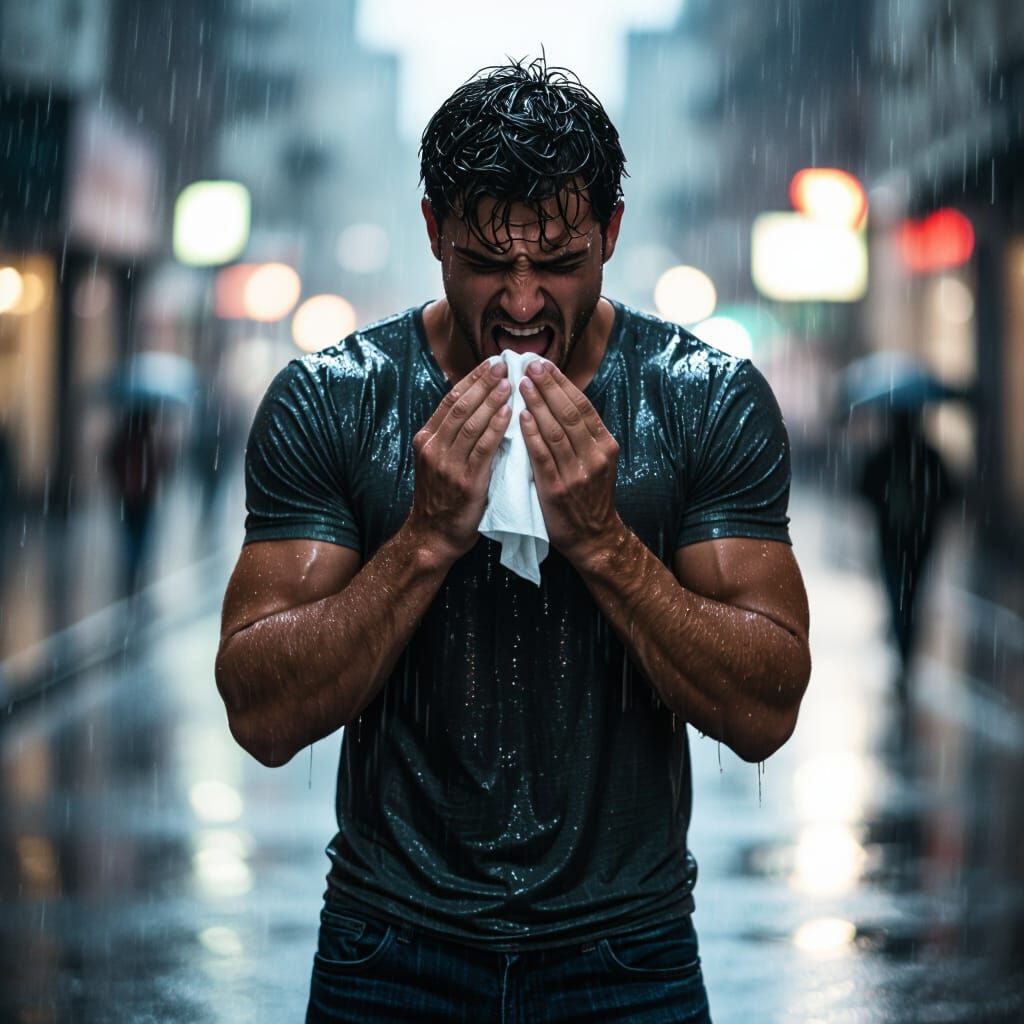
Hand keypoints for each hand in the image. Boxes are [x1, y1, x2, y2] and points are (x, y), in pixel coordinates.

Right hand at [408, 360, 511, 562]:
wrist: (433, 536)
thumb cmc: (444, 499)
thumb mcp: (441, 462)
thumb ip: (455, 437)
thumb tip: (480, 407)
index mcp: (427, 439)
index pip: (451, 399)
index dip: (472, 379)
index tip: (491, 363)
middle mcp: (434, 447)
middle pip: (461, 405)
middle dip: (483, 382)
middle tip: (504, 363)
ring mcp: (448, 464)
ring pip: (471, 422)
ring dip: (492, 399)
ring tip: (511, 382)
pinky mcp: (465, 481)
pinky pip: (483, 448)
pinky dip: (496, 427)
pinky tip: (510, 413)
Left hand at [518, 360, 623, 564]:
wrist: (593, 537)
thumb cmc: (588, 496)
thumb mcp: (596, 461)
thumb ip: (582, 434)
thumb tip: (558, 398)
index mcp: (605, 444)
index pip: (582, 405)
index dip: (561, 383)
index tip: (544, 364)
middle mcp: (595, 455)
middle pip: (569, 412)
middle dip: (548, 385)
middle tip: (529, 365)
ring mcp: (577, 473)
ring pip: (555, 430)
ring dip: (536, 404)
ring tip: (520, 384)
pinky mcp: (557, 489)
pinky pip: (542, 455)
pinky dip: (531, 433)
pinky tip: (520, 417)